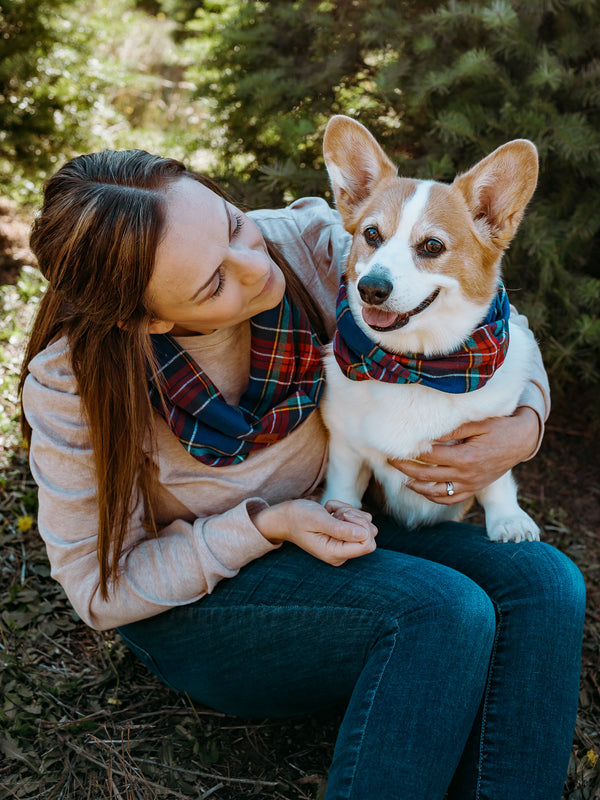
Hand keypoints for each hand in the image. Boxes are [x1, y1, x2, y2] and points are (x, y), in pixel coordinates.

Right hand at [252, 498, 376, 565]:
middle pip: (369, 534)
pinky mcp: (344, 536)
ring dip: (349, 512)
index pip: (368, 544)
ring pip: (365, 524)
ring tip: (330, 513)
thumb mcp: (317, 520)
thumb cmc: (297, 517)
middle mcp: (341, 553)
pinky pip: (359, 520)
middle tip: (335, 514)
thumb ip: (340, 529)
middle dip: (355, 517)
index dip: (360, 526)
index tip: (342, 517)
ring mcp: (343, 545)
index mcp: (334, 553)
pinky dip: (346, 511)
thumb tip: (364, 534)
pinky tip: (330, 512)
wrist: (285, 517)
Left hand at [388, 407, 539, 504]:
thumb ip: (453, 428)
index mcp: (466, 456)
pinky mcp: (474, 489)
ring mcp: (471, 484)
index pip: (430, 456)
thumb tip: (427, 432)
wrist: (521, 441)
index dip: (411, 452)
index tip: (396, 447)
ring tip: (403, 479)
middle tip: (390, 461)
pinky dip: (434, 497)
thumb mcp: (477, 423)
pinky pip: (451, 499)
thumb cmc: (498, 427)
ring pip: (437, 492)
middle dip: (406, 469)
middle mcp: (467, 474)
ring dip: (417, 487)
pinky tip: (422, 490)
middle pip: (428, 476)